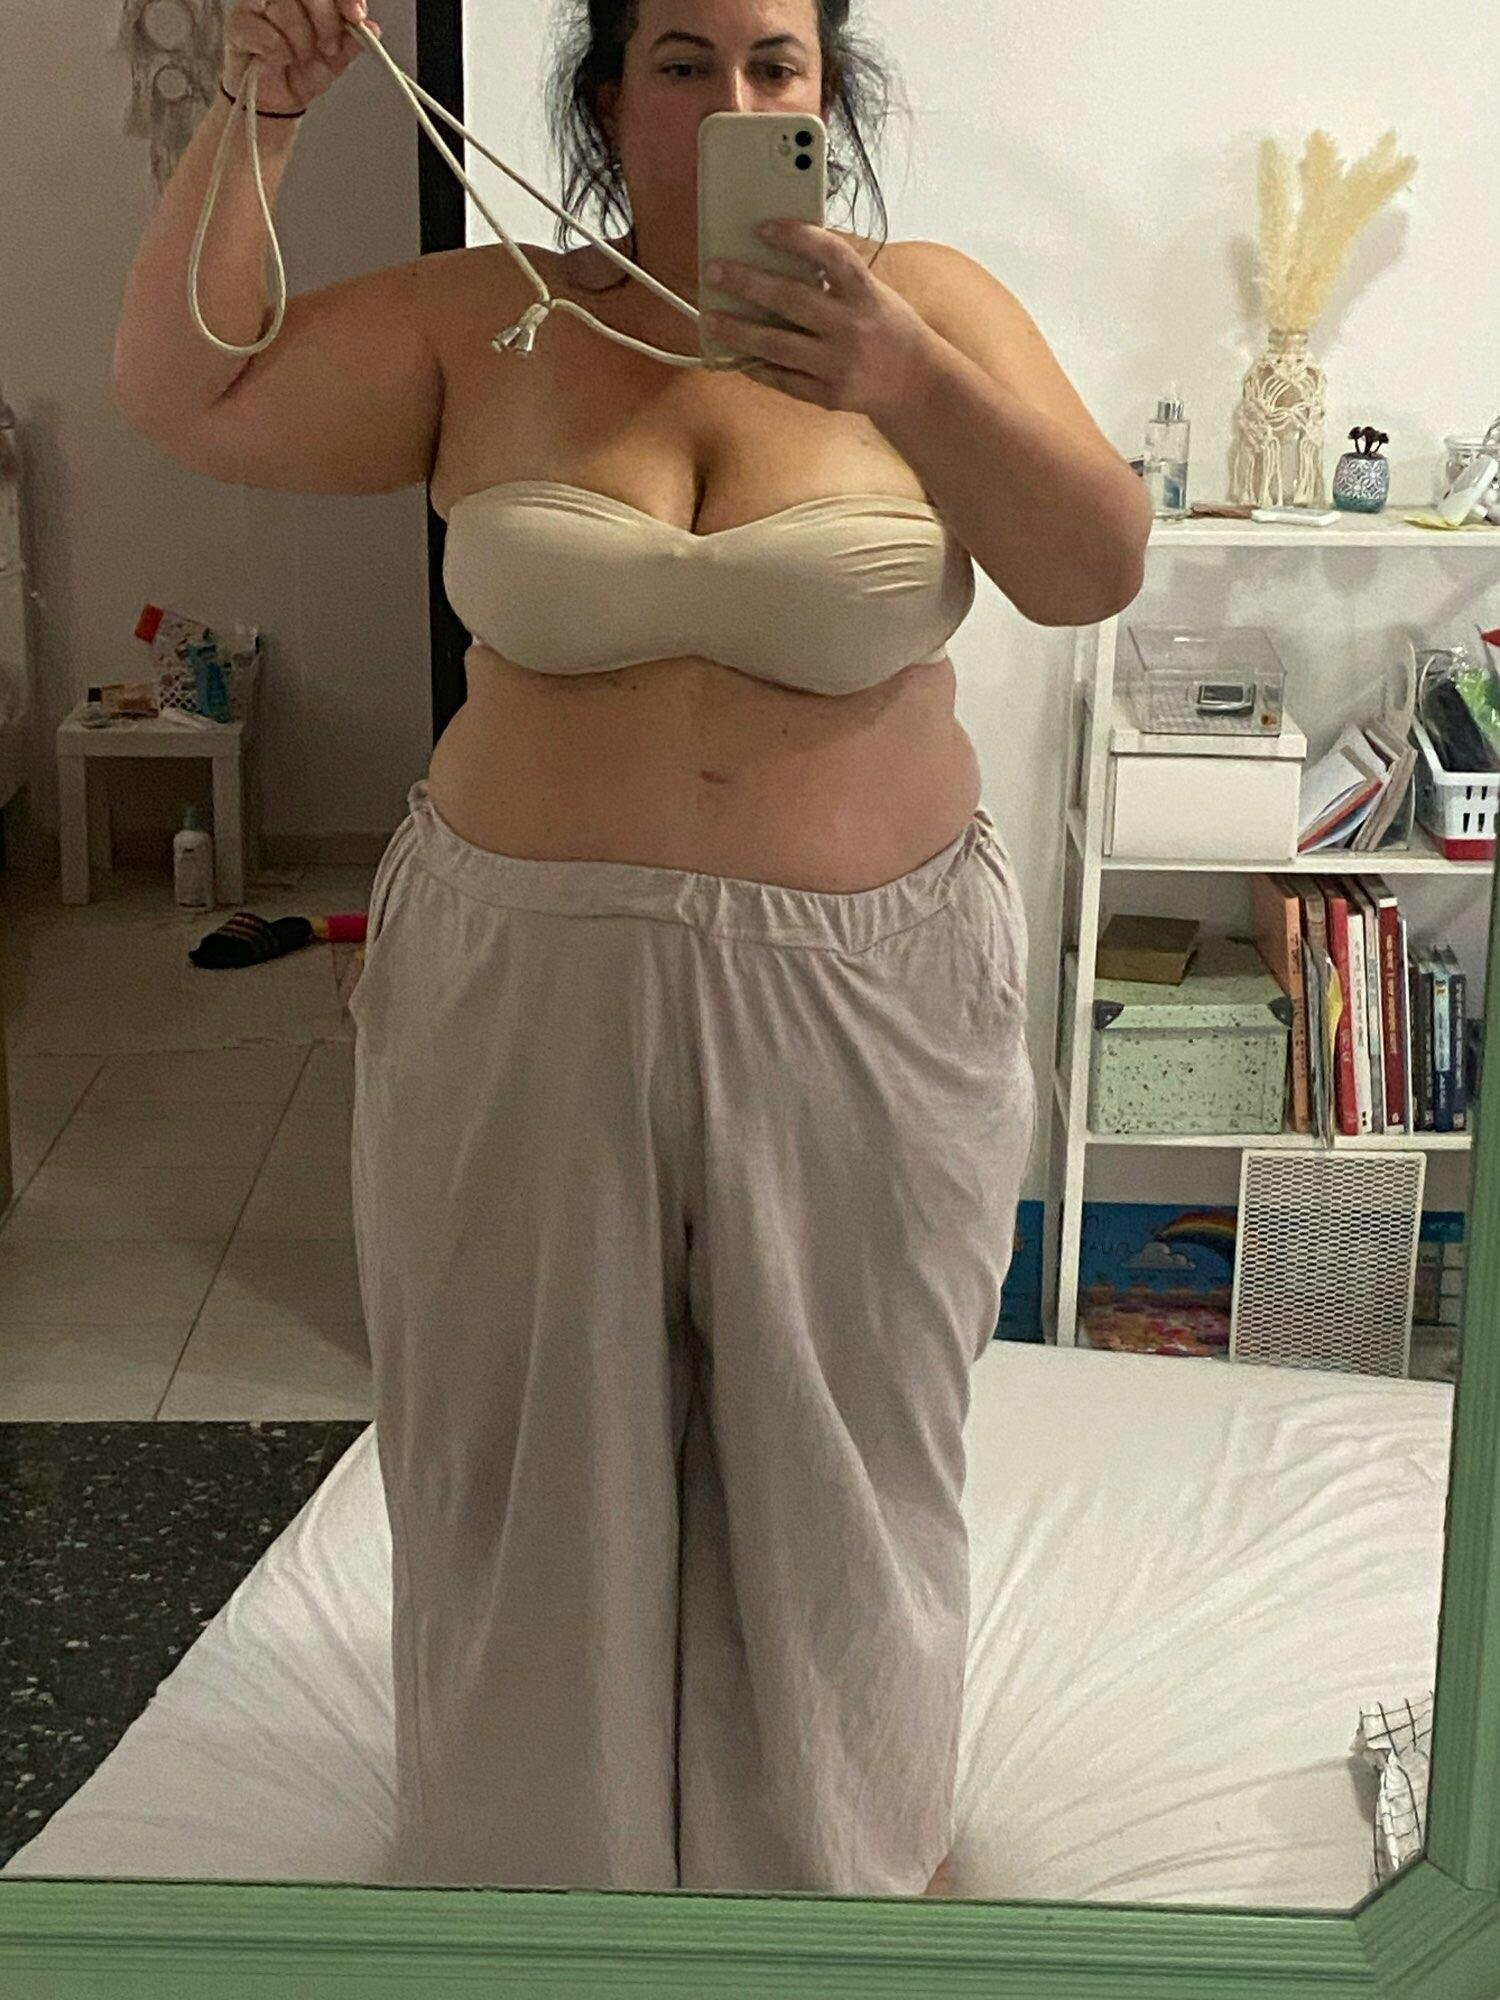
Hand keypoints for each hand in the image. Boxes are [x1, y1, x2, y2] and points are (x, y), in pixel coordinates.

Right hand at [222, 0, 380, 116]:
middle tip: (329, 46)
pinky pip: (265, 30)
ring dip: (301, 40)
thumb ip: (353, 40)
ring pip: (284, 6)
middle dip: (325, 18)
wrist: (276, 103)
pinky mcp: (238, 23)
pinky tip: (281, 60)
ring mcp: (256, 4)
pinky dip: (279, 51)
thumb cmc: (301, 72)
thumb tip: (372, 28)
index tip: (355, 14)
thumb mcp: (336, 59)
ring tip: (302, 58)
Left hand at [699, 220, 935, 419]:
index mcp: (866, 294)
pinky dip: (756, 367)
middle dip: (748, 283)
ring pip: (777, 346)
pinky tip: (734, 356)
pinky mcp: (828, 395)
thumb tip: (780, 260)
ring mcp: (838, 365)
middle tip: (714, 270)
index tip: (763, 227)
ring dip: (738, 331)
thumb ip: (835, 281)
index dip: (797, 237)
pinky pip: (783, 380)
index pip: (832, 255)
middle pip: (792, 300)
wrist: (917, 385)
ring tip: (710, 319)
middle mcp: (852, 327)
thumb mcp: (873, 294)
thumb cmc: (888, 329)